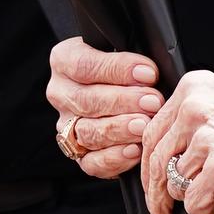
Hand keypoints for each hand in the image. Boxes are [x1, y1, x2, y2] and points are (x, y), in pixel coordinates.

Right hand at [46, 36, 165, 180]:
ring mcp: (66, 126)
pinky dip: (114, 158)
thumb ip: (132, 56)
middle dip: (123, 102)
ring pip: (88, 132)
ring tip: (145, 126)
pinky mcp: (77, 153)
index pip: (83, 65)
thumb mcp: (126, 51)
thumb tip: (149, 75)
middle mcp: (60, 94)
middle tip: (152, 102)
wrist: (122, 90)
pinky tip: (135, 150)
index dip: (117, 70)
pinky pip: (91, 162)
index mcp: (64, 60)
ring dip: (120, 130)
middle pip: (85, 100)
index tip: (149, 74)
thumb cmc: (126, 68)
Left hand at [141, 70, 213, 213]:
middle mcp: (195, 109)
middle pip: (155, 162)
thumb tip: (180, 146)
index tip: (153, 184)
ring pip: (174, 186)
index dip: (150, 166)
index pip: (153, 132)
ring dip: (194, 201)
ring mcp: (206, 140)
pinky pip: (194, 204)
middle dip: (156, 196)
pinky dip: (209, 213)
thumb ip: (204, 116)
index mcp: (196, 88)